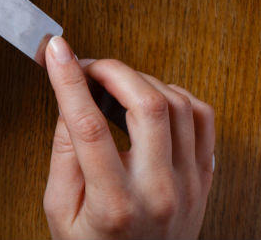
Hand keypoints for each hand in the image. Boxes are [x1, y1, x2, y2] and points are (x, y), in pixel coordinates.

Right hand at [43, 36, 214, 239]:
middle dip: (112, 70)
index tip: (55, 50)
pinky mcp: (204, 178)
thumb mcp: (59, 210)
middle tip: (88, 66)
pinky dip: (175, 95)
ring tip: (114, 85)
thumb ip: (64, 154)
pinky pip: (203, 118)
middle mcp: (159, 192)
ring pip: (178, 104)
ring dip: (141, 81)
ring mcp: (189, 184)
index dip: (69, 80)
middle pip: (147, 105)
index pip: (89, 126)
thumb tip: (70, 100)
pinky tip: (149, 99)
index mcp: (114, 204)